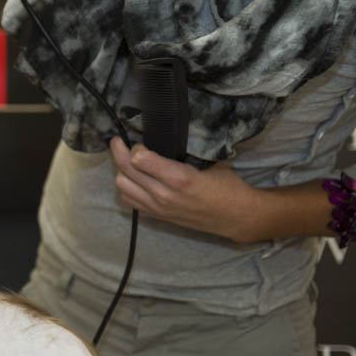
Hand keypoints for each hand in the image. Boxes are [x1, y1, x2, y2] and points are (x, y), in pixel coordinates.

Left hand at [109, 137, 263, 241]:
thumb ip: (183, 153)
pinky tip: (134, 178)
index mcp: (180, 178)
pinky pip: (129, 200)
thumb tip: (163, 137)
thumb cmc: (227, 186)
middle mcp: (164, 194)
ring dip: (121, 170)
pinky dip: (127, 187)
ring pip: (122, 185)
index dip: (136, 145)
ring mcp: (159, 207)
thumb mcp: (209, 162)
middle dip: (119, 150)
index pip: (140, 159)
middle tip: (118, 140)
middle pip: (126, 170)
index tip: (140, 139)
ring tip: (127, 160)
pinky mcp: (158, 216)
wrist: (237, 217)